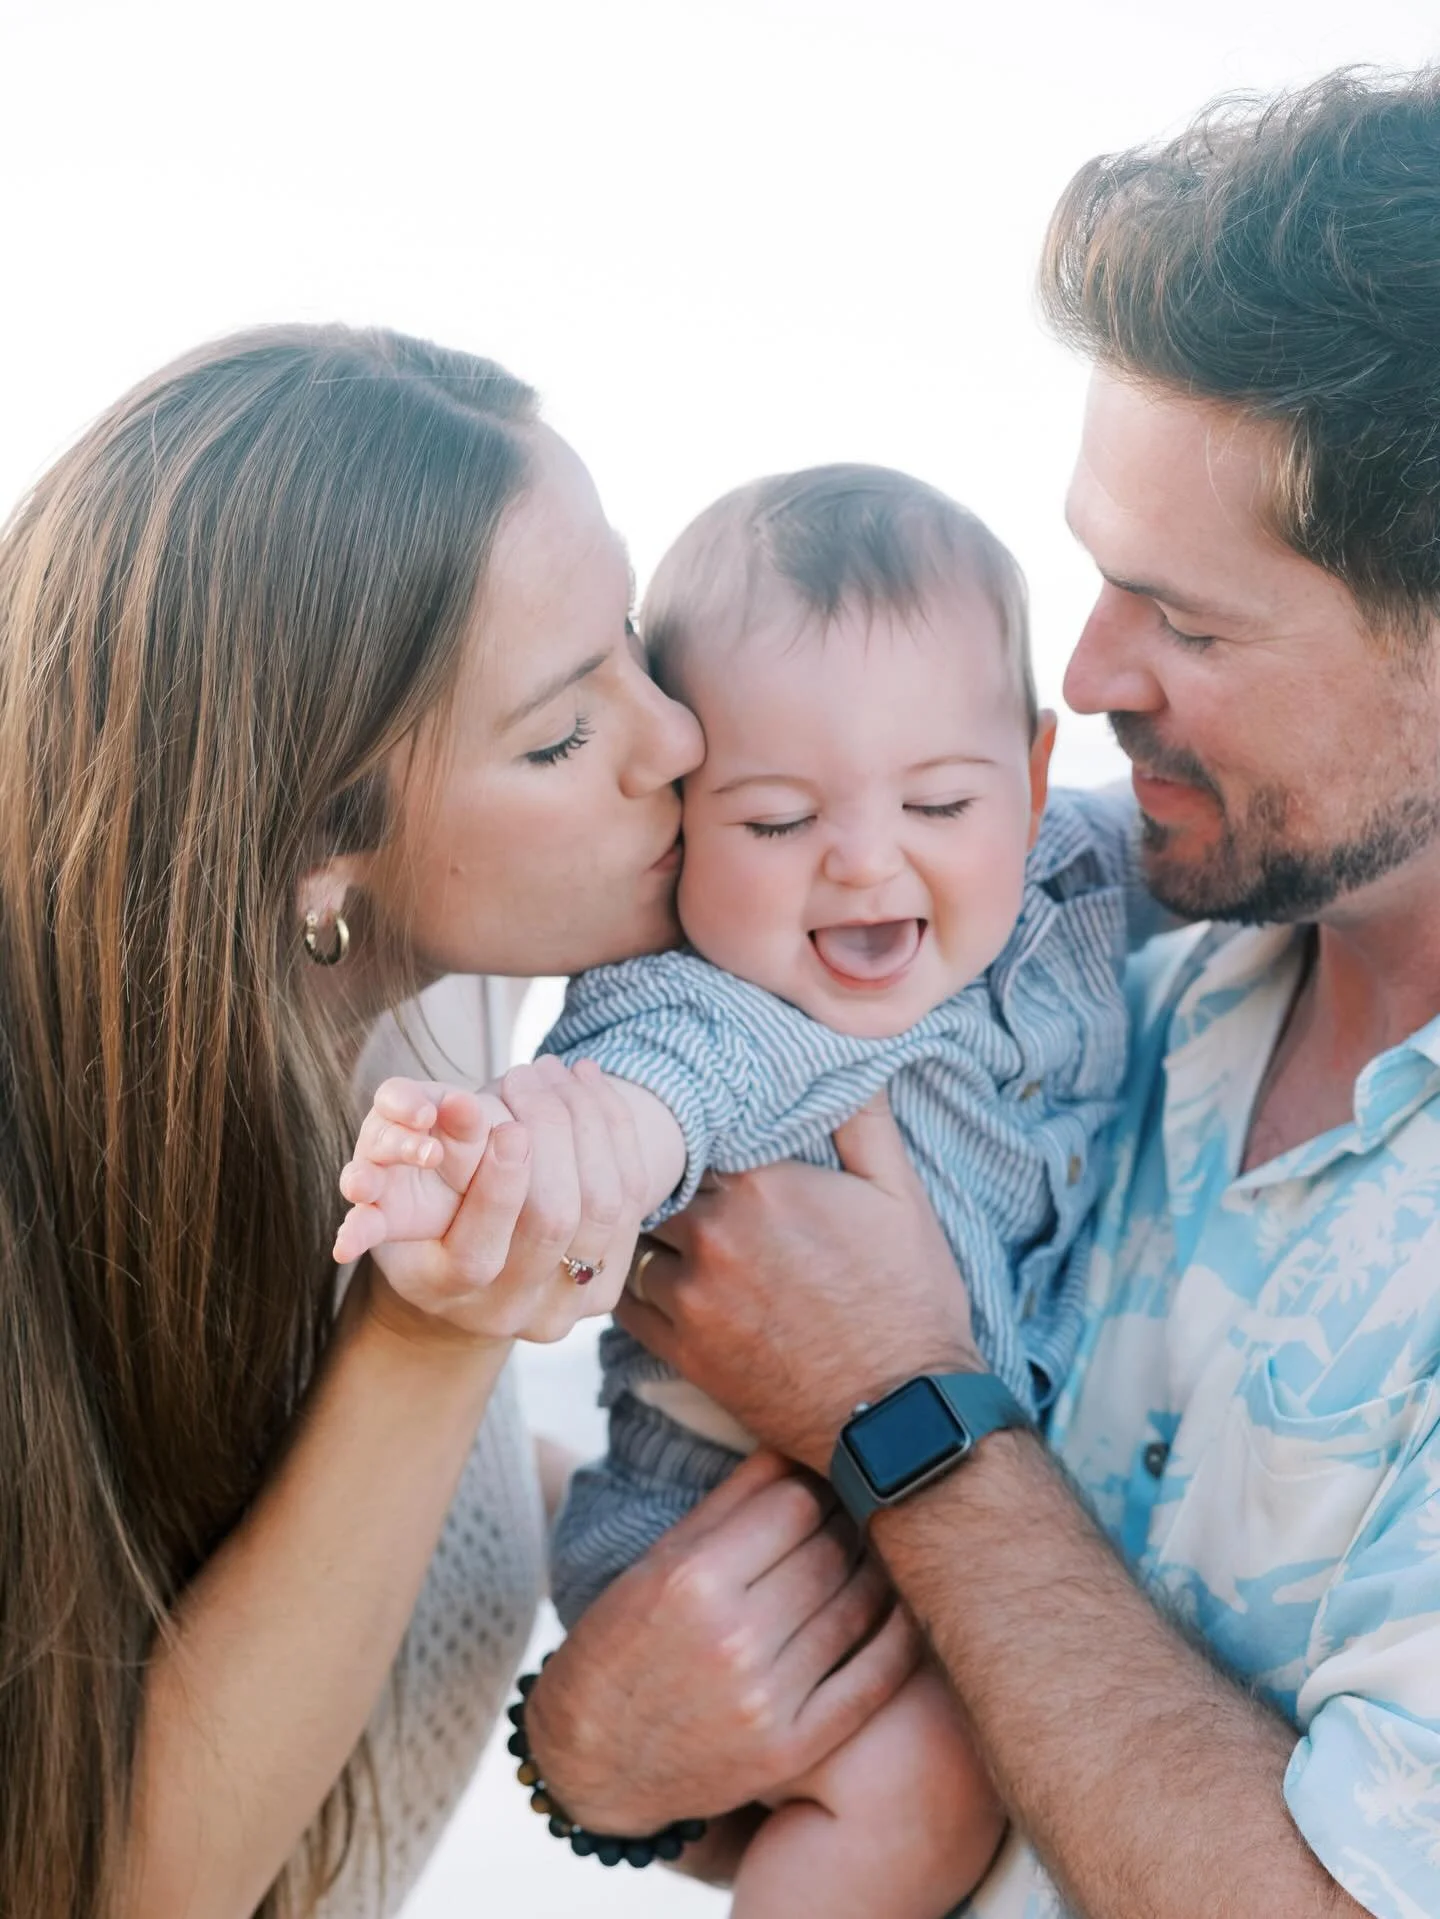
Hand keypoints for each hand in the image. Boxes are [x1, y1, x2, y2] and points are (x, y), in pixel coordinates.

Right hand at [360, 1056, 649, 1345]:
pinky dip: (616, 1129)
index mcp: (441, 1291)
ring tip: (558, 1068)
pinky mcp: (606, 1288)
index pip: (476, 1254)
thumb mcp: (399, 1178)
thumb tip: (440, 1102)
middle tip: (528, 1071)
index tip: (507, 1126)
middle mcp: (505, 1312)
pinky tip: (589, 1082)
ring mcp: (563, 1307)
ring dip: (587, 1119)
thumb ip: (411, 1144)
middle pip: (554, 1222)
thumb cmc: (422, 1201)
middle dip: (550, 1131)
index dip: (498, 1188)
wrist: (469, 1257)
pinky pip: (633, 1199)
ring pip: (605, 1205)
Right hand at [526, 1451, 919, 1831]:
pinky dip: (897, 1634)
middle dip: (845, 1524)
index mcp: (692, 1580)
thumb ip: (731, 1501)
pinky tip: (899, 1608)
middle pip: (831, 1551)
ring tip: (871, 1552)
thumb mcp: (658, 1560)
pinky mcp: (794, 1748)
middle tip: (852, 1513)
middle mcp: (732, 1639)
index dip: (815, 1487)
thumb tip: (793, 1442)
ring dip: (873, 1570)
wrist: (595, 1760)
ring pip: (857, 1604)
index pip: (795, 1504)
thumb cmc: (623, 1642)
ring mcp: (767, 1699)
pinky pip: (874, 1676)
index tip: (821, 1483)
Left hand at [618, 1095, 978, 1470]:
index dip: (686, 1123)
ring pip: (634, 1237)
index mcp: (762, 1183)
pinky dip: (633, 1280)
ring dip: (643, 1226)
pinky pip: (626, 1300)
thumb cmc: (910, 1299)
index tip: (688, 1121)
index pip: (690, 1128)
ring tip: (653, 1217)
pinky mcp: (682, 1349)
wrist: (901, 1414)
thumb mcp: (900, 1196)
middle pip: (651, 1179)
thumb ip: (863, 1121)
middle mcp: (714, 1233)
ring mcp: (692, 1296)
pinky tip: (654, 1271)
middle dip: (657, 1170)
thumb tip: (847, 1062)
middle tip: (658, 1163)